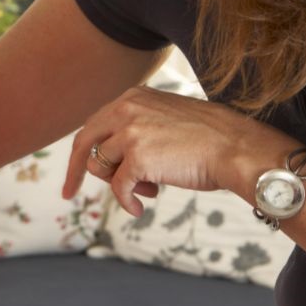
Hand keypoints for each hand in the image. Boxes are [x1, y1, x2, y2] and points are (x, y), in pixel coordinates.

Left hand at [62, 86, 278, 216]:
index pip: (94, 124)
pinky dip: (126, 202)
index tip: (74, 170)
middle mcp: (126, 109)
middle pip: (85, 142)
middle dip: (76, 170)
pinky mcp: (138, 158)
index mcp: (133, 97)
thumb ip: (138, 129)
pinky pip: (118, 188)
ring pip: (102, 167)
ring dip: (120, 185)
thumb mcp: (166, 119)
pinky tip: (139, 208)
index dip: (82, 150)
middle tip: (69, 192)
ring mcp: (130, 132)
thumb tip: (111, 158)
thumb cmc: (209, 140)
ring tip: (149, 190)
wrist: (236, 148)